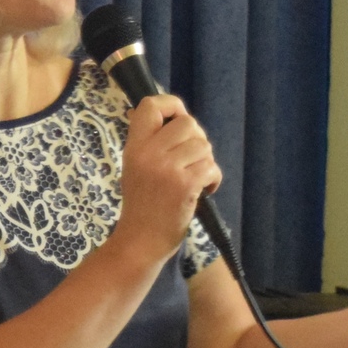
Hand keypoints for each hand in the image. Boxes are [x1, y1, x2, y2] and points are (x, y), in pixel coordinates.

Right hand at [111, 94, 220, 270]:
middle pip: (187, 123)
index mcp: (134, 147)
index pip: (151, 105)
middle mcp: (148, 153)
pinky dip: (214, 178)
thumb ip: (150, 142)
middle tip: (191, 160)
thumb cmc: (142, 206)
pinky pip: (211, 166)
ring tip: (196, 178)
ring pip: (203, 145)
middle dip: (197, 139)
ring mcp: (167, 169)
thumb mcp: (135, 167)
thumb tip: (169, 113)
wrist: (140, 242)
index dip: (171, 104)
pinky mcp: (185, 185)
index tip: (177, 119)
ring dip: (206, 161)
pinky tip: (205, 190)